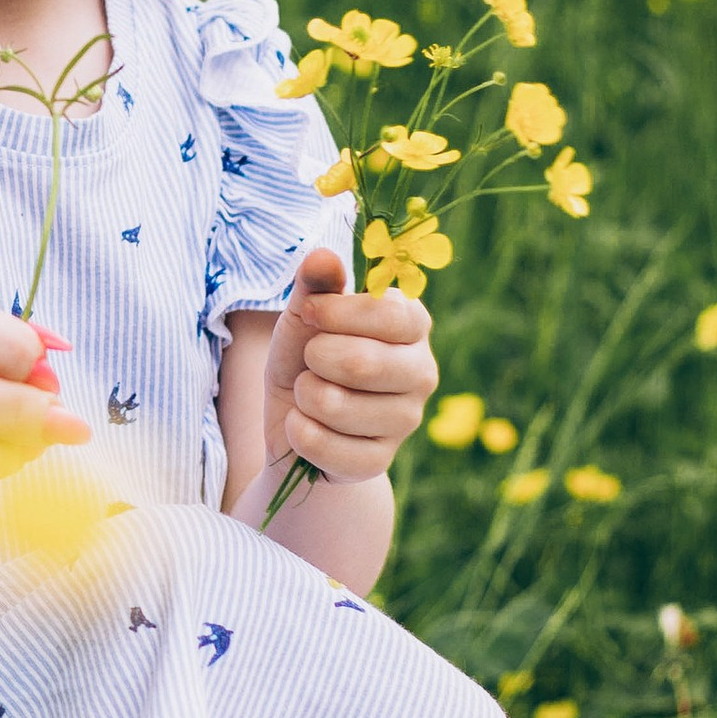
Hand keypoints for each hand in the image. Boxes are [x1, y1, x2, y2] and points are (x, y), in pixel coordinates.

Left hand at [257, 245, 438, 482]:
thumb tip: (322, 256)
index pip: (388, 314)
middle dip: (315, 359)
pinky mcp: (380, 461)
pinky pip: (327, 447)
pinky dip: (299, 433)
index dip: (336, 312)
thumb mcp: (305, 315)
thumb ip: (315, 285)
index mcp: (412, 326)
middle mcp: (422, 372)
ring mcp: (406, 421)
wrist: (294, 419)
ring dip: (304, 396)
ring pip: (337, 407)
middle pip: (362, 363)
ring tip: (310, 393)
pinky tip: (304, 426)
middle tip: (311, 361)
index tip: (309, 314)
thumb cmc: (306, 356)